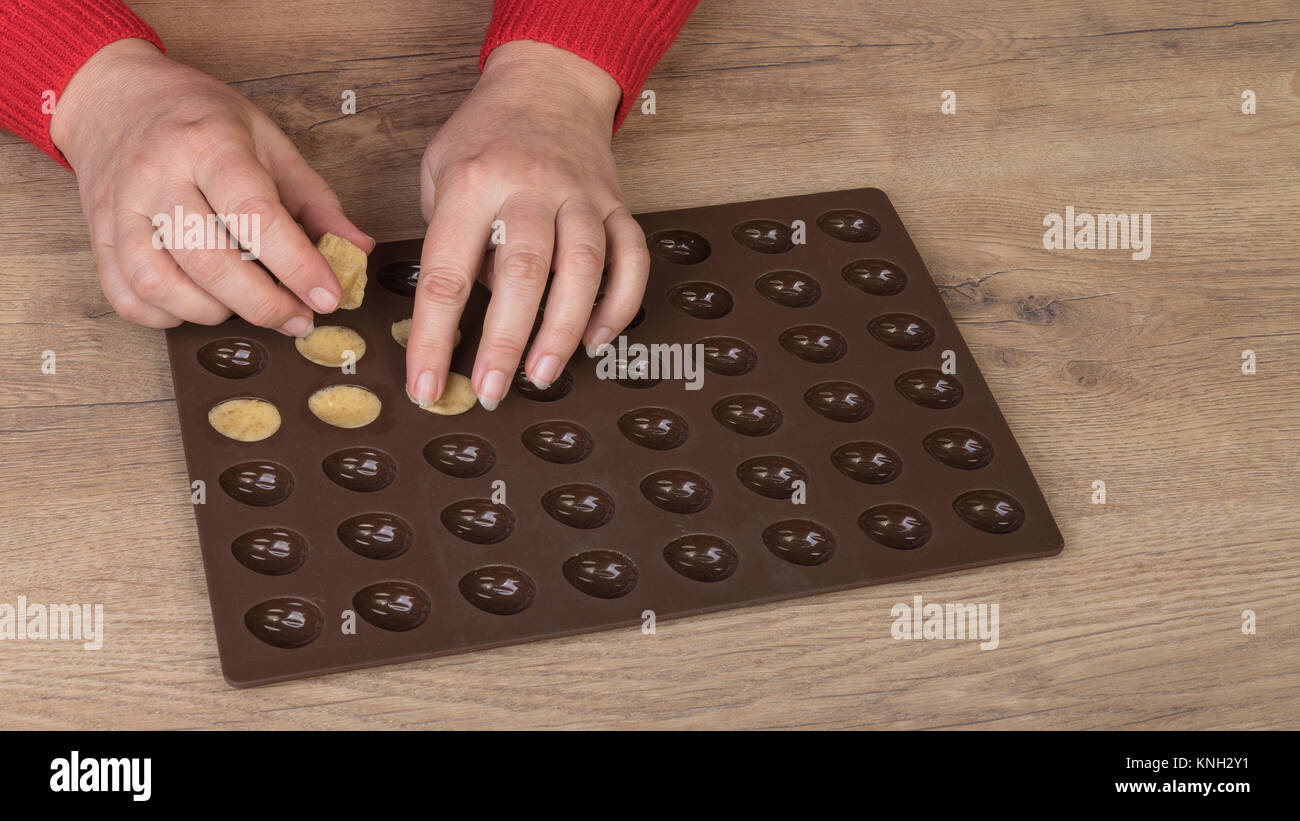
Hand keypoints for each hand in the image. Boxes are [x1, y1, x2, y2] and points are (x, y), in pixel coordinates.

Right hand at [51, 38, 372, 333]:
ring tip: (246, 305)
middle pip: (208, 260)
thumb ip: (314, 199)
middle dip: (263, 303)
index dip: (297, 265)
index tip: (328, 297)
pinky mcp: (98, 234)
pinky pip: (126, 296)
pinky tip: (198, 305)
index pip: (255, 215)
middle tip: (299, 318)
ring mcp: (119, 207)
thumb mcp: (268, 140)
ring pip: (160, 284)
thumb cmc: (201, 120)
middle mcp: (157, 175)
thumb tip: (357, 249)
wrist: (116, 96)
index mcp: (209, 143)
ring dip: (213, 312)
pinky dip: (166, 316)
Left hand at [407, 40, 649, 407]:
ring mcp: (580, 195)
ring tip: (542, 375)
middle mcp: (530, 187)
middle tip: (491, 390)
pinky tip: (598, 341)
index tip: (427, 386)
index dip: (433, 338)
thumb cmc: (485, 137)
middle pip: (523, 273)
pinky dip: (619, 304)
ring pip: (583, 268)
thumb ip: (449, 241)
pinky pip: (631, 259)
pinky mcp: (616, 203)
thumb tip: (466, 316)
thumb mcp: (439, 173)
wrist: (549, 82)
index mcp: (473, 183)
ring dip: (564, 330)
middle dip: (505, 341)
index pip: (446, 273)